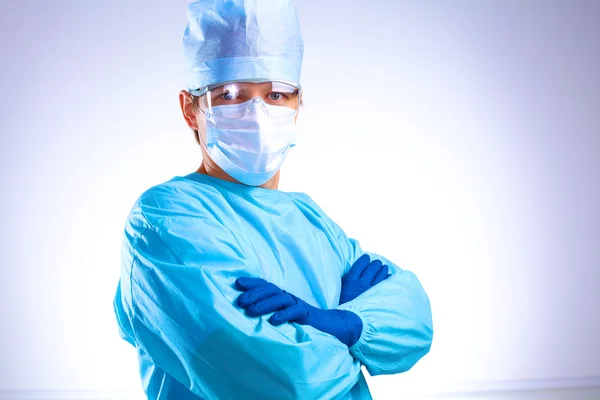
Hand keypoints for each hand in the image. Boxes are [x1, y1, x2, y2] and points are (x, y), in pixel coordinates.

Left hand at [235, 277, 362, 346]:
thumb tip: (247, 315)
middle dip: (254, 293)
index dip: (252, 283)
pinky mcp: (308, 314)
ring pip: (281, 299)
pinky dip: (284, 315)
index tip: (237, 283)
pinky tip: (273, 321)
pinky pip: (296, 311)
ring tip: (251, 312)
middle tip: (240, 301)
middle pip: (271, 290)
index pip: (266, 286)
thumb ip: (269, 314)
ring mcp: (299, 305)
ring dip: (264, 304)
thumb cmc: (303, 323)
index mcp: (282, 297)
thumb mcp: (283, 317)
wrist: (332, 327)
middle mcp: (289, 298)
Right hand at [340, 254, 389, 304]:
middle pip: (371, 268)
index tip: (367, 257)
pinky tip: (389, 277)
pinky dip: (388, 278)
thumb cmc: (343, 307)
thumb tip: (354, 273)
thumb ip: (347, 282)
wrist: (348, 322)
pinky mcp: (379, 297)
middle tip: (377, 263)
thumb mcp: (341, 292)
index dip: (364, 260)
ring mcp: (371, 290)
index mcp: (350, 281)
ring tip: (384, 267)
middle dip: (375, 264)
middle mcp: (362, 284)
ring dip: (383, 269)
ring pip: (381, 274)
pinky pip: (387, 283)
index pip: (359, 265)